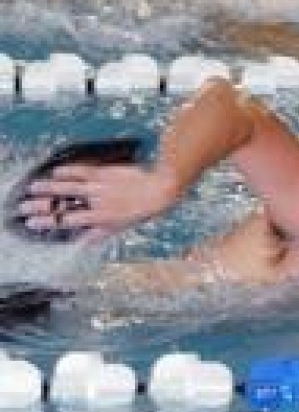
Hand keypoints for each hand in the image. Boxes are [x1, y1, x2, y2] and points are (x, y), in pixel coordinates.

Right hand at [18, 164, 179, 240]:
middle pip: (63, 205)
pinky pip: (82, 171)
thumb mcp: (124, 226)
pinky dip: (68, 170)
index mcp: (101, 219)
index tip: (33, 223)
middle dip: (41, 206)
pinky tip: (57, 170)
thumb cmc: (145, 209)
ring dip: (48, 188)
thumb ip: (102, 232)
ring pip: (68, 187)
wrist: (161, 189)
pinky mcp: (105, 173)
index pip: (68, 222)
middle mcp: (97, 203)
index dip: (49, 223)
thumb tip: (85, 241)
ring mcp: (100, 187)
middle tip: (24, 208)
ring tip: (33, 188)